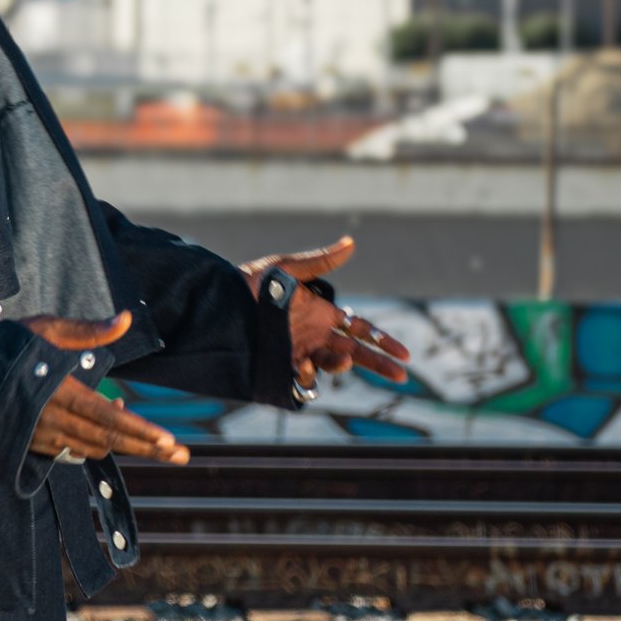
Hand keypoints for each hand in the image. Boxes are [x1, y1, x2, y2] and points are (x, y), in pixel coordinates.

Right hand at [19, 309, 191, 468]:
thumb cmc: (5, 345)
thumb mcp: (46, 330)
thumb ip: (89, 330)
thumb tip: (126, 318)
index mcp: (57, 391)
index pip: (107, 417)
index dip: (140, 431)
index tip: (169, 441)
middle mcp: (50, 420)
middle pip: (107, 440)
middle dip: (146, 448)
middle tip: (181, 455)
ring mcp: (41, 437)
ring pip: (92, 448)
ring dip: (123, 444)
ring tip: (154, 440)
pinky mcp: (33, 444)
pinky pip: (73, 450)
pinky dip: (97, 443)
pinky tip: (111, 431)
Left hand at [241, 239, 411, 387]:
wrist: (216, 302)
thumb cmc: (250, 283)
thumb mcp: (285, 270)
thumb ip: (319, 261)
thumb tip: (350, 243)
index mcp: (323, 314)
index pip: (362, 331)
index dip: (383, 342)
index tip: (403, 354)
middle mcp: (316, 336)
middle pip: (356, 353)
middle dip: (379, 364)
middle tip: (402, 376)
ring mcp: (298, 351)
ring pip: (331, 365)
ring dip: (340, 365)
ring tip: (341, 360)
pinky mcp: (279, 364)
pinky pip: (300, 378)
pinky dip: (306, 376)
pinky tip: (303, 368)